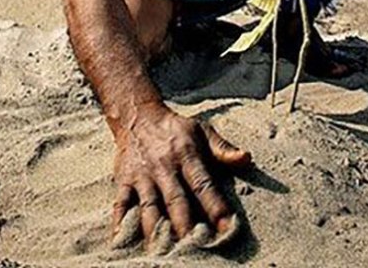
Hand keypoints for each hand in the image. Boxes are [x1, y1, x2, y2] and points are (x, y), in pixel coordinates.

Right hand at [111, 102, 250, 251]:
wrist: (137, 115)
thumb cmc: (176, 129)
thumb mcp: (202, 131)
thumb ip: (223, 148)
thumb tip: (246, 159)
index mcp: (187, 154)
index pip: (203, 184)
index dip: (215, 206)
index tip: (226, 227)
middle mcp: (164, 167)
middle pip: (175, 200)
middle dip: (185, 225)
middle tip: (195, 245)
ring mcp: (142, 175)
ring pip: (149, 206)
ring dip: (155, 229)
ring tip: (163, 250)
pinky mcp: (124, 180)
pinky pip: (121, 203)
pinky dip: (121, 221)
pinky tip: (123, 239)